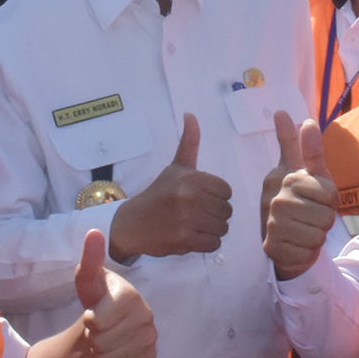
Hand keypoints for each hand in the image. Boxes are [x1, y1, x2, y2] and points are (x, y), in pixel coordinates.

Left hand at [73, 229, 156, 357]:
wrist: (109, 324)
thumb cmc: (97, 299)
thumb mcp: (88, 280)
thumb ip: (90, 260)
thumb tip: (94, 232)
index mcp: (130, 295)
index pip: (97, 321)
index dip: (89, 320)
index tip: (92, 313)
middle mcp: (146, 315)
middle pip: (101, 342)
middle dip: (93, 337)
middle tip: (99, 327)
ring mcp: (150, 336)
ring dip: (100, 352)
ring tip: (106, 337)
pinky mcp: (150, 356)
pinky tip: (114, 350)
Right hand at [106, 116, 232, 258]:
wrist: (132, 223)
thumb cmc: (158, 194)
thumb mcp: (175, 167)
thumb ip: (188, 142)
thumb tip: (191, 114)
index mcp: (191, 178)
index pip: (227, 191)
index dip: (216, 196)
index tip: (201, 198)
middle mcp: (190, 197)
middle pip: (227, 210)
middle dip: (215, 214)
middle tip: (196, 214)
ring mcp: (188, 220)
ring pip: (223, 228)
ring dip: (212, 230)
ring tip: (194, 225)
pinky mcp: (185, 240)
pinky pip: (214, 243)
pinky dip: (206, 243)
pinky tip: (191, 237)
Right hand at [262, 111, 337, 280]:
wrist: (285, 239)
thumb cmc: (302, 203)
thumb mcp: (311, 176)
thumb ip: (310, 150)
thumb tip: (307, 120)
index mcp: (284, 176)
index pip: (329, 193)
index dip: (330, 199)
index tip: (317, 197)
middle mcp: (273, 198)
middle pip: (325, 216)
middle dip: (324, 220)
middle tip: (310, 217)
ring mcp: (270, 224)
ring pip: (318, 235)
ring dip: (317, 236)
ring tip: (303, 230)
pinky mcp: (271, 247)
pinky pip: (308, 252)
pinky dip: (309, 253)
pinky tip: (297, 245)